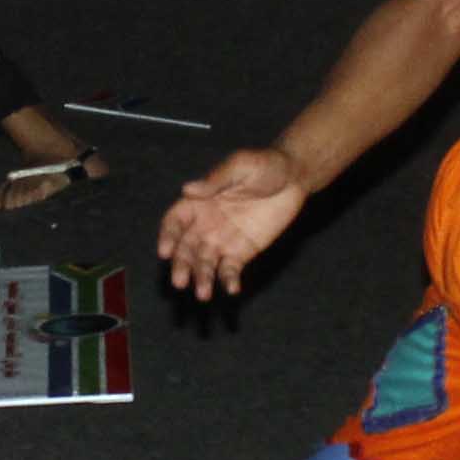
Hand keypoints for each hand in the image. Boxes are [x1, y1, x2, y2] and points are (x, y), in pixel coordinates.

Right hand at [158, 148, 309, 299]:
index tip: (165, 252)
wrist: (294, 179)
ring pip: (205, 263)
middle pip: (185, 249)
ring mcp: (222, 241)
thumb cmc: (264, 165)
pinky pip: (229, 270)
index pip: (174, 222)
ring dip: (201, 279)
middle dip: (181, 265)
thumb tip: (188, 190)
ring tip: (203, 294)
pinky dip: (228, 281)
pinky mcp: (241, 253)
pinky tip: (231, 289)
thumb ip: (216, 180)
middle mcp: (204, 225)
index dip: (168, 236)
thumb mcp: (241, 166)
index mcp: (198, 202)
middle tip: (180, 282)